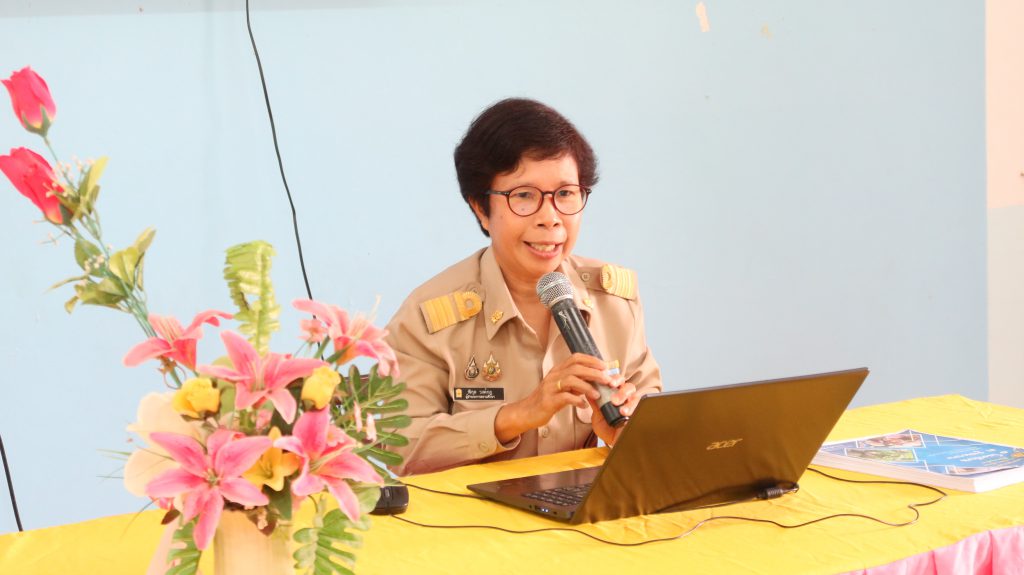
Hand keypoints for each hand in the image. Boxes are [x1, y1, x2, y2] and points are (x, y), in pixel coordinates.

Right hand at [494, 353, 609, 442]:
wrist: (527, 412)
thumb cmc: (547, 400)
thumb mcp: (562, 388)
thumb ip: (576, 383)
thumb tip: (594, 379)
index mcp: (558, 370)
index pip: (575, 358)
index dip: (591, 360)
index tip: (604, 365)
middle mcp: (554, 376)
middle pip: (576, 367)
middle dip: (594, 372)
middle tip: (607, 379)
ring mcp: (550, 387)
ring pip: (571, 380)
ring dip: (587, 386)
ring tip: (597, 394)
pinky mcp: (548, 400)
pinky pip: (565, 397)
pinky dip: (577, 400)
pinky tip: (584, 405)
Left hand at [588, 376, 650, 446]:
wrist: (617, 445)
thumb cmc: (608, 430)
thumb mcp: (598, 418)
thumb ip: (594, 405)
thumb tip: (588, 392)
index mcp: (615, 395)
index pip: (617, 381)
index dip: (613, 379)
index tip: (608, 383)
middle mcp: (627, 398)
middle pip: (628, 386)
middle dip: (621, 390)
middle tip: (615, 400)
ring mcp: (635, 406)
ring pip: (636, 395)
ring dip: (628, 402)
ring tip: (622, 411)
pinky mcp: (642, 413)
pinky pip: (643, 406)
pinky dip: (634, 408)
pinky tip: (627, 414)